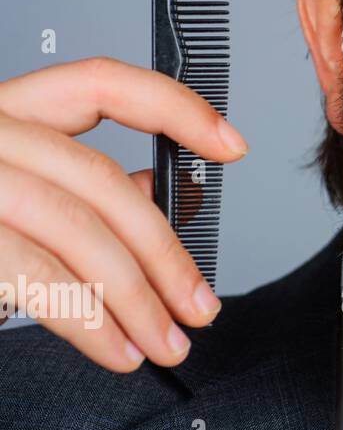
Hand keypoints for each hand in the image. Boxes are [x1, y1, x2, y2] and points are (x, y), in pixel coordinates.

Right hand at [0, 58, 246, 368]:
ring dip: (136, 298)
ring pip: (77, 231)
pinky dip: (87, 320)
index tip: (233, 145)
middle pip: (102, 182)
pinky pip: (35, 277)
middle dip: (165, 252)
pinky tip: (115, 346)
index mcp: (4, 110)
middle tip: (200, 304)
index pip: (105, 83)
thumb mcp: (1, 172)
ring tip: (167, 340)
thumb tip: (143, 198)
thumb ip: (65, 178)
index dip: (177, 108)